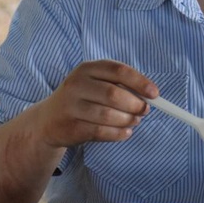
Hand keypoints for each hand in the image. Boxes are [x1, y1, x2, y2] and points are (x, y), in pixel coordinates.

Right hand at [33, 60, 158, 147]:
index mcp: (87, 68)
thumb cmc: (82, 99)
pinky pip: (101, 132)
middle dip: (135, 104)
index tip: (155, 94)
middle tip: (144, 111)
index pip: (119, 71)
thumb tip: (150, 96)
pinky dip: (119, 134)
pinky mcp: (70, 127)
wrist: (48, 120)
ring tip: (134, 121)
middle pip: (114, 94)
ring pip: (108, 115)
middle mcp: (77, 84)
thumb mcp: (96, 84)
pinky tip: (125, 132)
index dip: (140, 82)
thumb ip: (121, 86)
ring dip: (128, 120)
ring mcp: (71, 106)